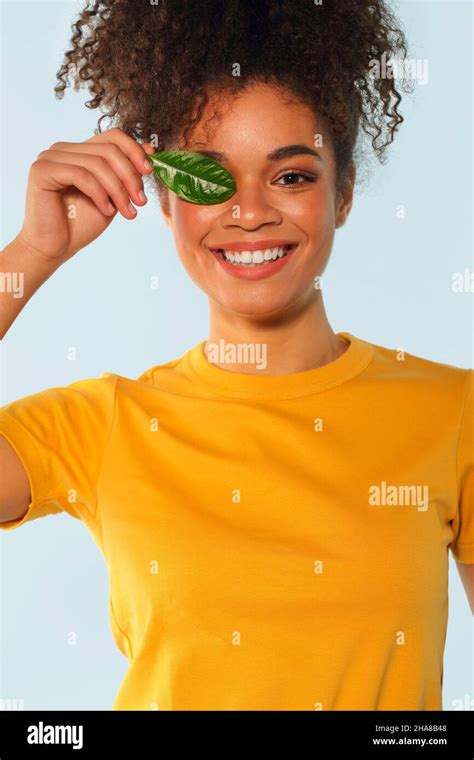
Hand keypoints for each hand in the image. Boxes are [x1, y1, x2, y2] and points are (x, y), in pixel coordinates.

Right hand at [16, 127, 154, 263]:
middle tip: (141, 201)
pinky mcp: (42, 171)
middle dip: (130, 177)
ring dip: (118, 190)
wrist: (55, 249)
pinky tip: (106, 210)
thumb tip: (149, 148)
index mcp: (79, 152)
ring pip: (97, 163)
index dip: (134, 151)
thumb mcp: (112, 196)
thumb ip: (126, 173)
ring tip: (127, 212)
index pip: (113, 137)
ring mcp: (50, 158)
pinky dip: (99, 194)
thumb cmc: (81, 224)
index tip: (149, 172)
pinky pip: (81, 175)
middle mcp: (63, 149)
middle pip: (108, 150)